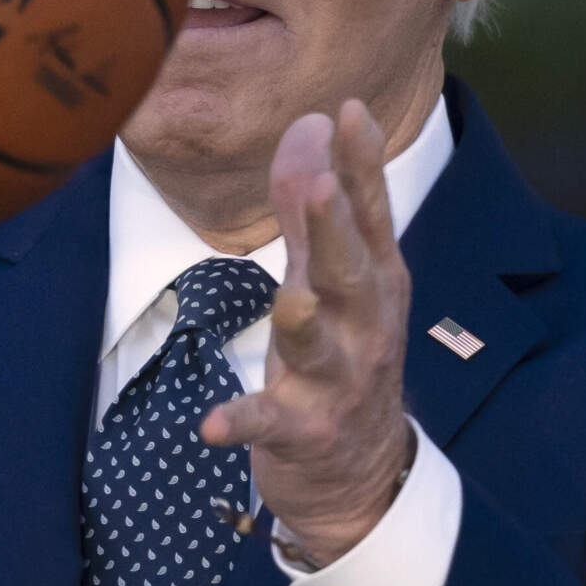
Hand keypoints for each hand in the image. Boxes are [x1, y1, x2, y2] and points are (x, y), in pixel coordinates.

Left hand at [200, 100, 415, 565]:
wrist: (363, 475)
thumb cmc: (343, 354)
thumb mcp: (329, 277)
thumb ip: (312, 207)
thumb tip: (309, 123)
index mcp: (374, 281)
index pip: (370, 215)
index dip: (362, 165)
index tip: (351, 110)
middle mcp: (365, 327)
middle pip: (351, 273)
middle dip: (336, 230)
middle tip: (321, 186)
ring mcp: (338, 383)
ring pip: (321, 349)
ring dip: (305, 325)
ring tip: (289, 302)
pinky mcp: (305, 433)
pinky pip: (272, 425)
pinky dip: (243, 423)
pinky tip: (211, 425)